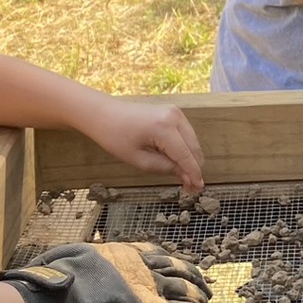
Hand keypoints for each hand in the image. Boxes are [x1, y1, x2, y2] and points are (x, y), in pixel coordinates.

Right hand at [0, 242, 211, 302]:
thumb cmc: (58, 281)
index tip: (177, 268)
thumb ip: (73, 266)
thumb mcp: (65, 261)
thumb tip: (48, 270)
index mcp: (123, 254)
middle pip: (179, 270)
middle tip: (204, 288)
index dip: (170, 262)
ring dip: (201, 301)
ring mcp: (153, 288)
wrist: (64, 296)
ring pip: (189, 291)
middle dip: (194, 279)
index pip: (156, 254)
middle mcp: (143, 267)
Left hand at [83, 99, 205, 193]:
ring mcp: (175, 112)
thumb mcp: (139, 159)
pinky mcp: (173, 112)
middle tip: (190, 188)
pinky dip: (185, 148)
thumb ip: (165, 168)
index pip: (186, 156)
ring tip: (184, 177)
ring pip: (192, 142)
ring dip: (190, 159)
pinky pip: (186, 134)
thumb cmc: (115, 136)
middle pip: (194, 148)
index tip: (198, 189)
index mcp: (164, 128)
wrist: (103, 114)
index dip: (193, 174)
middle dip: (193, 168)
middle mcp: (174, 117)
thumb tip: (186, 177)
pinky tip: (178, 161)